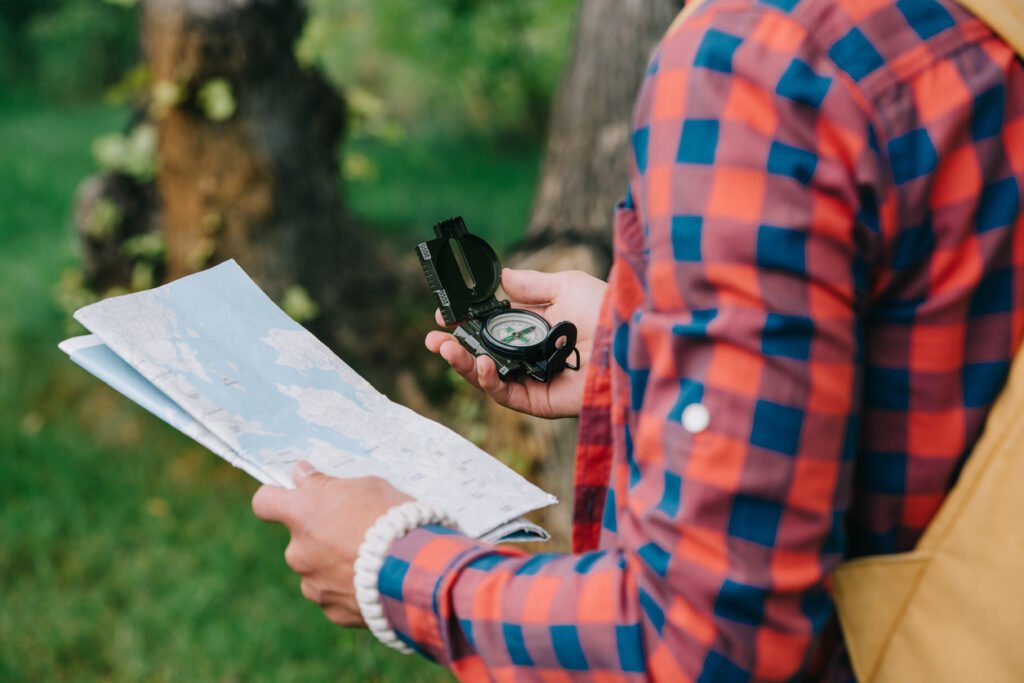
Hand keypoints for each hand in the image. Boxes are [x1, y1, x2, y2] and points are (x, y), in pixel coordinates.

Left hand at [251, 462, 412, 626]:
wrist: (416, 570)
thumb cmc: (391, 518)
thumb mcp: (364, 486)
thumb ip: (325, 483)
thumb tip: (300, 474)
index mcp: (302, 515)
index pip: (264, 502)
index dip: (277, 498)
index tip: (295, 497)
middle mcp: (298, 552)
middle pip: (299, 539)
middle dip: (321, 534)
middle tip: (357, 530)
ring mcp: (313, 585)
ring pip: (316, 569)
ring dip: (335, 563)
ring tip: (372, 559)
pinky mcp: (332, 611)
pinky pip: (334, 595)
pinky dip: (349, 588)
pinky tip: (375, 580)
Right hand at [425, 268, 605, 417]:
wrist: (626, 339)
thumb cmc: (602, 310)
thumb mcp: (564, 286)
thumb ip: (531, 285)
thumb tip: (503, 277)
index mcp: (535, 330)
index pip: (490, 330)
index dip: (465, 324)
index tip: (444, 315)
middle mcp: (531, 356)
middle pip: (482, 356)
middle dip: (453, 348)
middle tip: (432, 338)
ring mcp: (534, 380)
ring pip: (488, 378)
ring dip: (462, 364)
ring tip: (444, 348)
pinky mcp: (540, 402)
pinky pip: (505, 395)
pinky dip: (487, 381)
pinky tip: (480, 362)